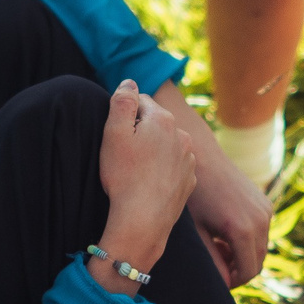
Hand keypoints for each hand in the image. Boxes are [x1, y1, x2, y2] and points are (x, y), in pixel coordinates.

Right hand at [96, 79, 198, 285]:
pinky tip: (149, 182)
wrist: (143, 221)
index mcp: (163, 119)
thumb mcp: (113, 134)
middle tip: (124, 154)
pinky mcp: (190, 181)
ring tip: (137, 170)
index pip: (141, 101)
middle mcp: (182, 135)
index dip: (125, 115)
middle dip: (142, 131)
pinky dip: (163, 169)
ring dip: (154, 150)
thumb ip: (122, 102)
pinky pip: (174, 166)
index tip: (116, 134)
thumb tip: (129, 82)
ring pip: (167, 145)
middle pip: (157, 122)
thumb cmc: (124, 177)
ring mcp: (189, 160)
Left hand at [184, 144, 269, 285]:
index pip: (248, 272)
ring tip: (218, 246)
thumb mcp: (197, 232)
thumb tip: (222, 283)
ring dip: (243, 254)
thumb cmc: (193, 195)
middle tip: (217, 264)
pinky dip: (248, 239)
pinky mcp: (266, 203)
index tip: (217, 280)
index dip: (233, 282)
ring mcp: (266, 210)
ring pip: (261, 248)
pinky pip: (262, 232)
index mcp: (243, 230)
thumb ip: (211, 260)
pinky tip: (225, 232)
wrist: (201, 157)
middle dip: (239, 269)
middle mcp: (261, 220)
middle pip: (258, 262)